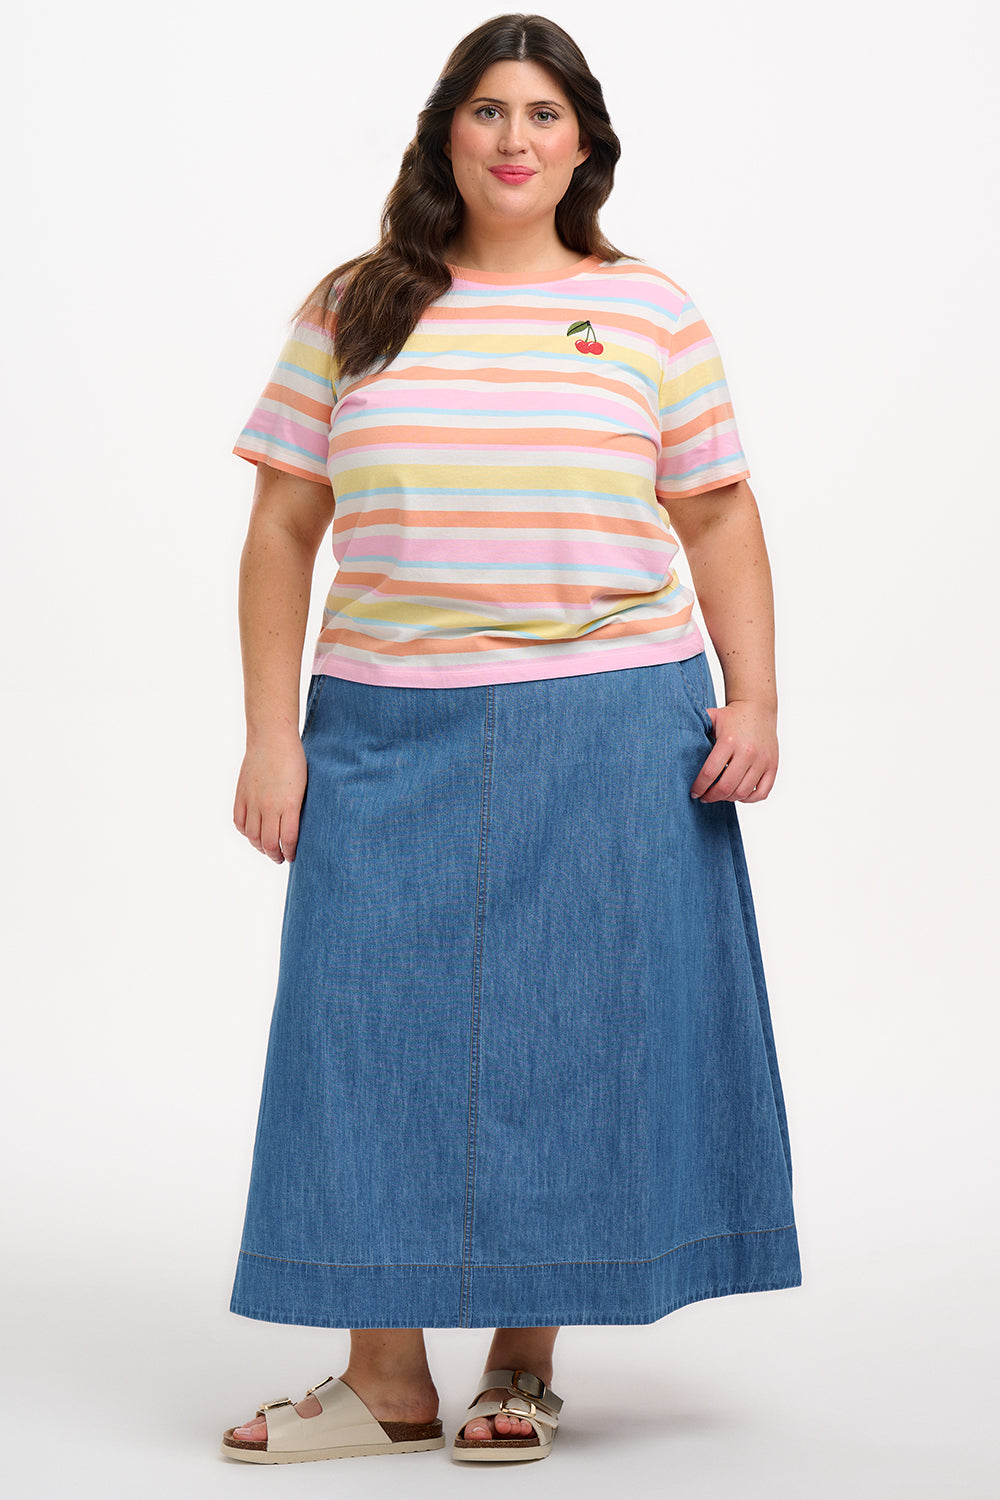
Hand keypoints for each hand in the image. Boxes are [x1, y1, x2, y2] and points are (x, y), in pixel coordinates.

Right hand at [233, 732, 307, 862]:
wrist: (272, 738)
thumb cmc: (294, 759)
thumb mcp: (304, 785)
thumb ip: (297, 808)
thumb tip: (295, 827)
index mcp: (289, 804)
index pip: (288, 839)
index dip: (290, 852)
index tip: (292, 856)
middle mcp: (269, 806)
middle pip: (268, 842)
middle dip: (275, 855)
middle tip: (279, 858)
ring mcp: (253, 800)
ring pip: (252, 836)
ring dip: (259, 847)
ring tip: (266, 849)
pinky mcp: (241, 794)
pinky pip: (239, 821)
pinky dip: (245, 832)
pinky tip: (251, 834)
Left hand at [690, 700, 777, 803]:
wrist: (758, 707)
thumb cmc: (731, 716)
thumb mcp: (711, 718)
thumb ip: (693, 729)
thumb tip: (671, 743)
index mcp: (729, 741)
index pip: (710, 773)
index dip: (699, 787)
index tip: (694, 792)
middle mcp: (747, 752)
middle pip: (726, 787)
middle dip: (711, 796)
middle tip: (704, 797)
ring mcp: (762, 761)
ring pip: (743, 793)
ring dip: (727, 798)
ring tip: (719, 795)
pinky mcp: (772, 766)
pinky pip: (761, 793)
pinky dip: (748, 799)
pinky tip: (738, 794)